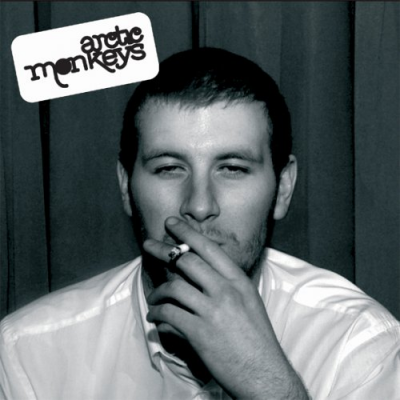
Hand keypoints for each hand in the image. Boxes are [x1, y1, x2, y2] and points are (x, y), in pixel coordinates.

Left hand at [143, 217, 308, 398]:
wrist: (265, 372)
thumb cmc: (256, 338)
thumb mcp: (248, 302)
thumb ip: (226, 285)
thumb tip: (200, 277)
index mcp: (238, 281)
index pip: (209, 249)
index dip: (188, 233)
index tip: (172, 223)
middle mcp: (226, 291)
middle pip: (187, 261)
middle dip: (164, 249)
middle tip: (149, 244)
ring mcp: (212, 311)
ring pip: (174, 287)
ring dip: (158, 292)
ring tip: (154, 299)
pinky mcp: (200, 332)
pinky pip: (169, 315)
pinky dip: (158, 315)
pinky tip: (156, 319)